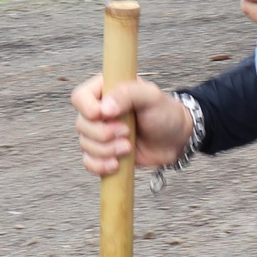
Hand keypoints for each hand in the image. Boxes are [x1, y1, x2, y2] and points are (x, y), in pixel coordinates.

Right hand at [72, 74, 191, 177]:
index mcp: (106, 90)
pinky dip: (100, 165)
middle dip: (104, 134)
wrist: (176, 139)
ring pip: (85, 145)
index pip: (80, 97)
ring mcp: (100, 133)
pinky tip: (116, 164)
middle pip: (81, 125)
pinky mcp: (105, 152)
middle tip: (127, 132)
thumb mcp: (151, 96)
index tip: (106, 115)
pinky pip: (89, 162)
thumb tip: (104, 109)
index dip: (88, 110)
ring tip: (128, 147)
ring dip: (106, 150)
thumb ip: (128, 94)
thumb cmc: (165, 113)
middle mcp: (99, 111)